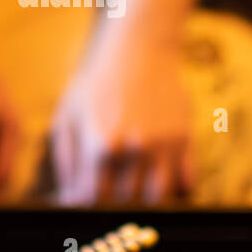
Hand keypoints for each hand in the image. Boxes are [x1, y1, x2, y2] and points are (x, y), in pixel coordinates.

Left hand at [51, 26, 194, 204]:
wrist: (140, 46)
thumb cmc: (97, 82)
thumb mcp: (68, 115)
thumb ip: (66, 163)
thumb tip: (70, 202)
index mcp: (102, 145)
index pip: (93, 199)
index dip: (84, 206)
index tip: (83, 201)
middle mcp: (136, 149)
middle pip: (124, 202)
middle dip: (111, 204)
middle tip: (105, 193)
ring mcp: (165, 145)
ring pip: (156, 199)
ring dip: (141, 200)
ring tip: (129, 188)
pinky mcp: (186, 139)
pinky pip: (185, 182)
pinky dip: (173, 188)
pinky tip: (157, 177)